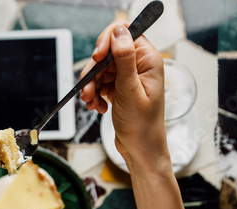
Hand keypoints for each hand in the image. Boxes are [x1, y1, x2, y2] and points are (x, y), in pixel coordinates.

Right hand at [80, 21, 168, 172]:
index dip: (107, 42)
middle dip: (94, 72)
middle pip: (108, 53)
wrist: (140, 150)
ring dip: (91, 86)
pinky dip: (95, 94)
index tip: (97, 58)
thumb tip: (119, 30)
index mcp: (148, 61)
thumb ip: (124, 58)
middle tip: (88, 90)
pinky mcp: (119, 88)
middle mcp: (139, 66)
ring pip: (101, 70)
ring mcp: (128, 77)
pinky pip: (100, 83)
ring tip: (91, 103)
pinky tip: (98, 107)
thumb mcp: (130, 90)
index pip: (124, 34)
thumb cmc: (142, 126)